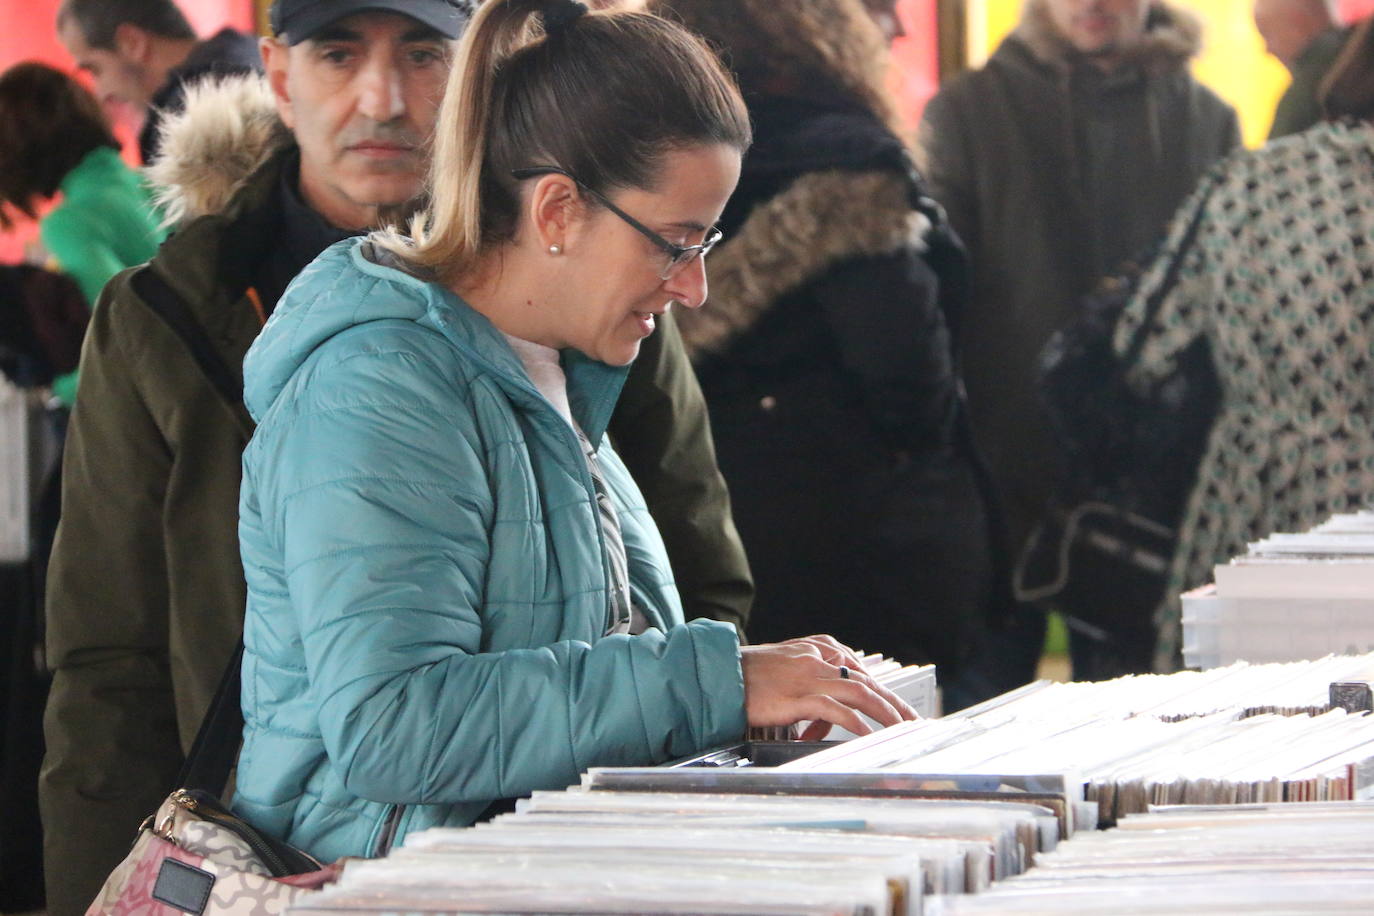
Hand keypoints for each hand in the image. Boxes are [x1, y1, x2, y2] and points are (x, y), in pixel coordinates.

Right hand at [740, 635, 919, 740]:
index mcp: (814, 647)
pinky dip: (856, 723)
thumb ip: (812, 681)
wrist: (720, 676)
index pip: (857, 668)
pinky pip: (835, 710)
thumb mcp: (786, 669)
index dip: (880, 688)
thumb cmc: (749, 676)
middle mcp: (815, 658)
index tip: (896, 705)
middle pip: (864, 680)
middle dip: (892, 701)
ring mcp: (807, 676)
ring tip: (901, 728)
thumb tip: (832, 713)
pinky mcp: (797, 696)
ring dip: (885, 711)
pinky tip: (868, 734)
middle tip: (912, 720)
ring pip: (858, 692)